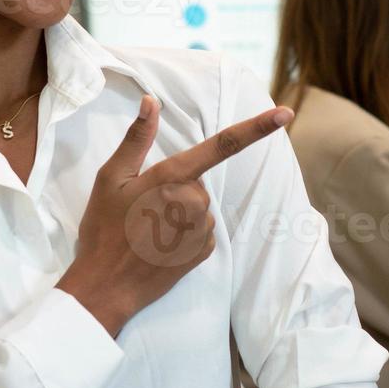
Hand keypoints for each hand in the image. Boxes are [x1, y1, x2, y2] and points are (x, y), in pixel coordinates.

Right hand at [56, 94, 293, 337]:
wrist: (106, 286)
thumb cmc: (103, 230)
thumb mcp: (110, 178)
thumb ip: (136, 138)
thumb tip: (151, 101)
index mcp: (172, 177)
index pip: (222, 145)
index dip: (256, 128)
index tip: (285, 114)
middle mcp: (195, 201)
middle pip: (195, 180)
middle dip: (174, 186)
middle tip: (142, 206)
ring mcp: (202, 229)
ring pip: (197, 205)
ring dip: (178, 210)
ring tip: (147, 227)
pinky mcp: (204, 251)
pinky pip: (200, 228)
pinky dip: (183, 232)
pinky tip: (158, 243)